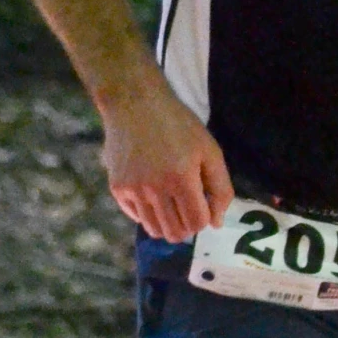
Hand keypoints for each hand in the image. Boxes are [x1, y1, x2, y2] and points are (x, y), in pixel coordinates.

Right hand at [101, 74, 233, 239]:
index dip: (204, 220)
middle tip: (187, 209)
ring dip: (167, 224)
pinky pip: (137, 217)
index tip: (203, 206)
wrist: (135, 104)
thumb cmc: (178, 125)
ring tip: (171, 206)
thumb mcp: (210, 150)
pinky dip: (149, 214)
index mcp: (182, 179)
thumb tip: (215, 223)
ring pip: (154, 230)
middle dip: (187, 227)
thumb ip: (220, 188)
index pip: (197, 223)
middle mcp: (155, 189)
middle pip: (175, 233)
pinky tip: (153, 194)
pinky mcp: (117, 188)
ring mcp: (133, 190)